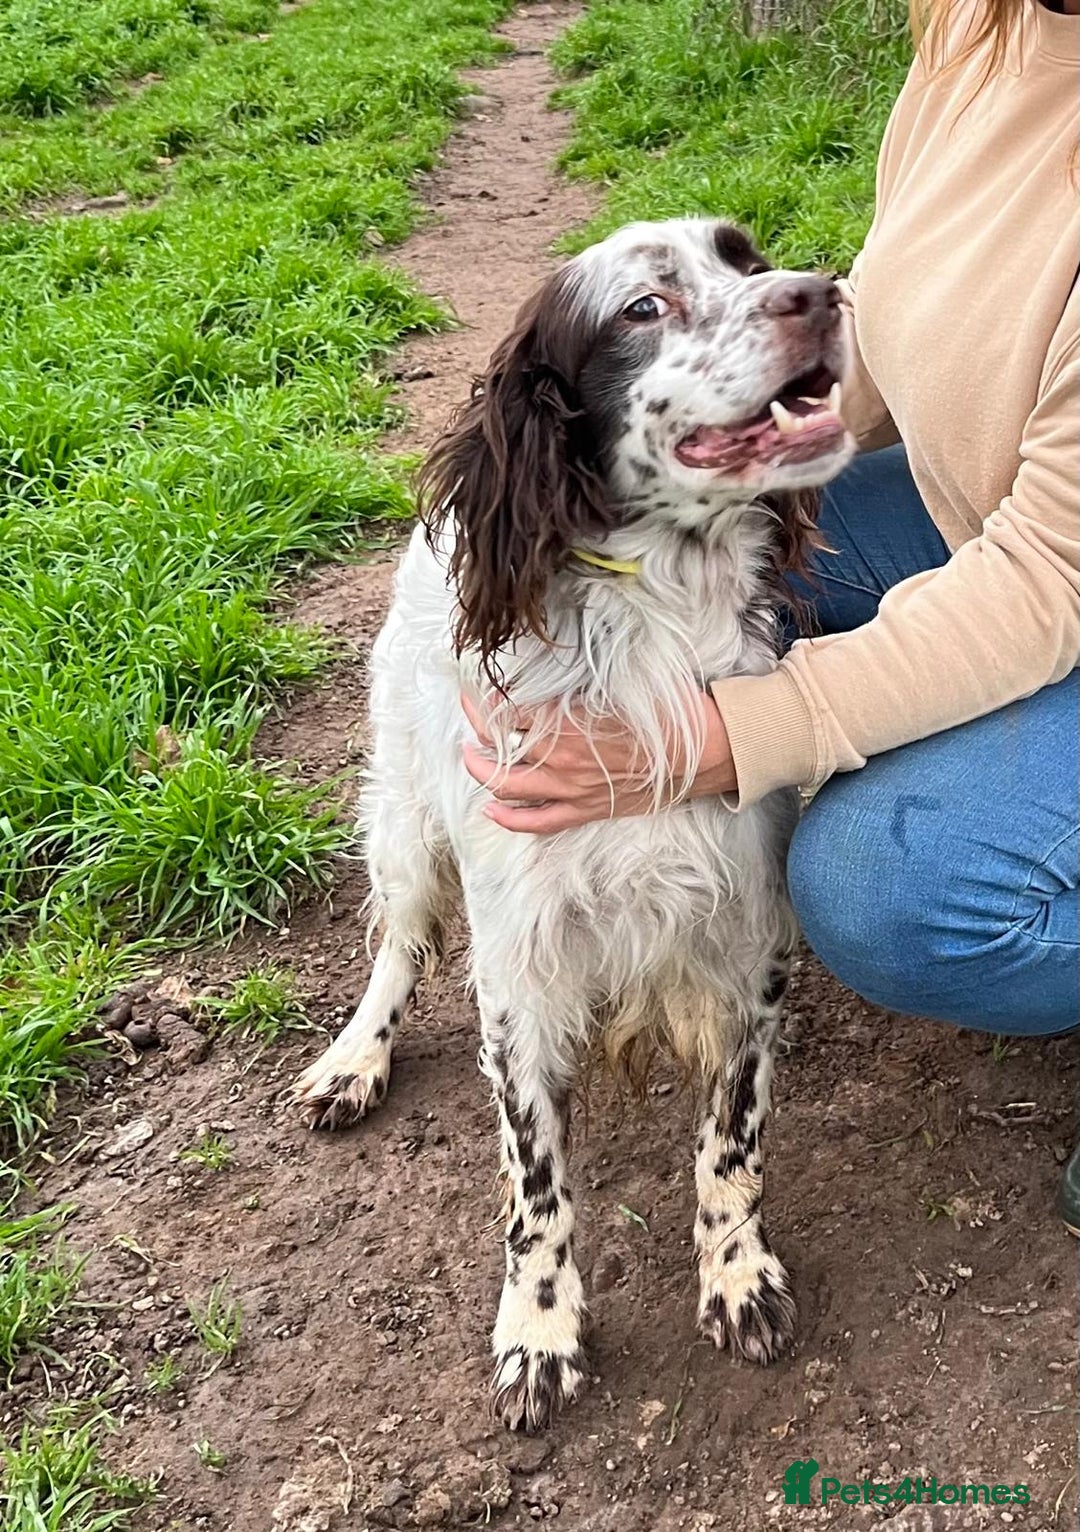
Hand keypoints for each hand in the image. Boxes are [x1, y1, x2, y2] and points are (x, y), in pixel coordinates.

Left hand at [461, 690, 736, 833]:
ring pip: (508, 786)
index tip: (474, 687)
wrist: (704, 752)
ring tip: (470, 756)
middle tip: (469, 713)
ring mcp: (572, 789)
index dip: (483, 700)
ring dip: (481, 771)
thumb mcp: (619, 686)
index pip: (507, 712)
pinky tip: (491, 809)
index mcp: (568, 723)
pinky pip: (538, 822)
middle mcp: (561, 759)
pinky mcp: (585, 810)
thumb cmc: (667, 712)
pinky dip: (510, 818)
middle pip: (498, 747)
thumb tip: (545, 681)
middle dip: (475, 730)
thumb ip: (576, 688)